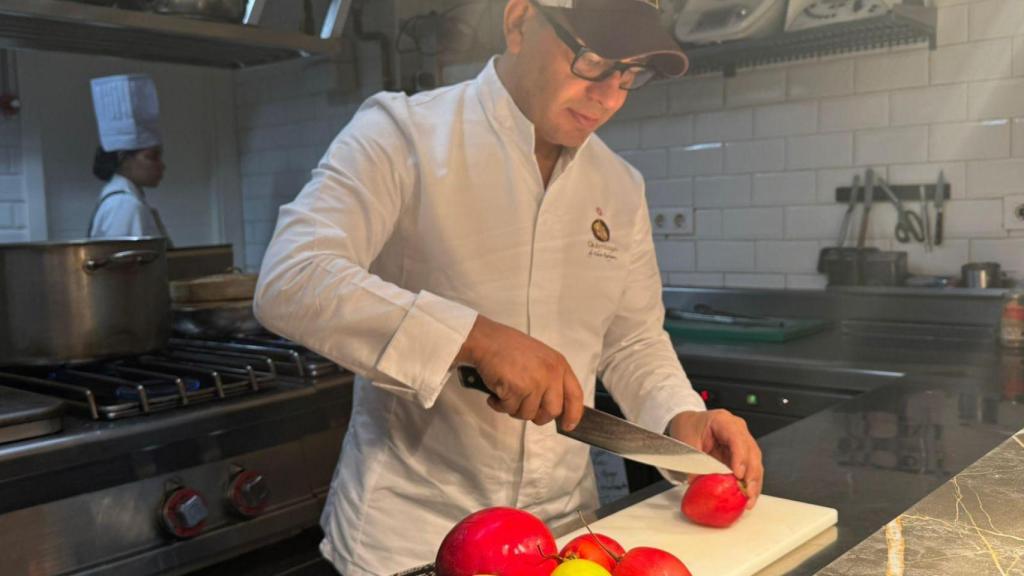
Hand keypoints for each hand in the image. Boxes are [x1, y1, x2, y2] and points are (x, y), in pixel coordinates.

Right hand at [453, 316, 584, 429]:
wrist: (487, 340)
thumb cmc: (509, 347)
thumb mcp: (541, 358)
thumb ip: (551, 379)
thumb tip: (555, 407)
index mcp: (559, 365)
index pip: (575, 395)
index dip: (573, 414)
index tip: (568, 425)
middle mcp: (550, 374)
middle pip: (552, 411)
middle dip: (537, 416)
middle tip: (524, 408)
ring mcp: (535, 382)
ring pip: (529, 414)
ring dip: (514, 408)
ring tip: (507, 393)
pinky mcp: (517, 389)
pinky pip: (510, 410)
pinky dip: (500, 405)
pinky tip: (497, 393)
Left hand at [669, 409, 763, 508]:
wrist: (689, 423)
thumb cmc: (689, 427)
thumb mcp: (687, 442)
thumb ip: (694, 462)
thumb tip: (697, 484)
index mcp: (723, 421)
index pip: (737, 439)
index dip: (740, 457)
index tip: (739, 475)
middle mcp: (738, 430)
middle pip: (752, 452)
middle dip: (752, 475)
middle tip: (748, 493)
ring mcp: (743, 441)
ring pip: (755, 462)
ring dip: (754, 482)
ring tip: (749, 499)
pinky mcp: (743, 454)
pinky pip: (750, 469)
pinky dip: (749, 483)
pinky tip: (747, 496)